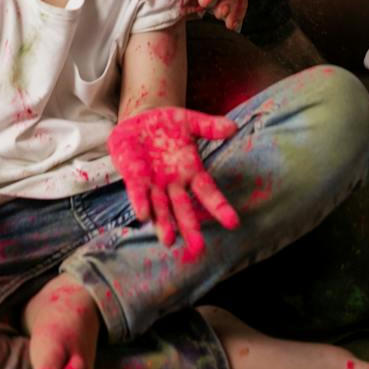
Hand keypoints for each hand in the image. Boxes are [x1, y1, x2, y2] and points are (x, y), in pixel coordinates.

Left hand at [108, 107, 239, 255]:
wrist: (139, 120)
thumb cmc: (167, 124)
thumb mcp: (189, 121)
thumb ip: (210, 126)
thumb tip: (233, 127)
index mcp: (190, 171)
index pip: (207, 192)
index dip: (219, 207)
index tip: (233, 223)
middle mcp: (173, 183)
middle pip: (183, 208)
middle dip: (189, 227)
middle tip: (198, 248)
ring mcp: (153, 183)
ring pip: (160, 207)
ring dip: (163, 224)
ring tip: (168, 241)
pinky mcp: (134, 177)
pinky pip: (138, 192)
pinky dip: (141, 203)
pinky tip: (143, 216)